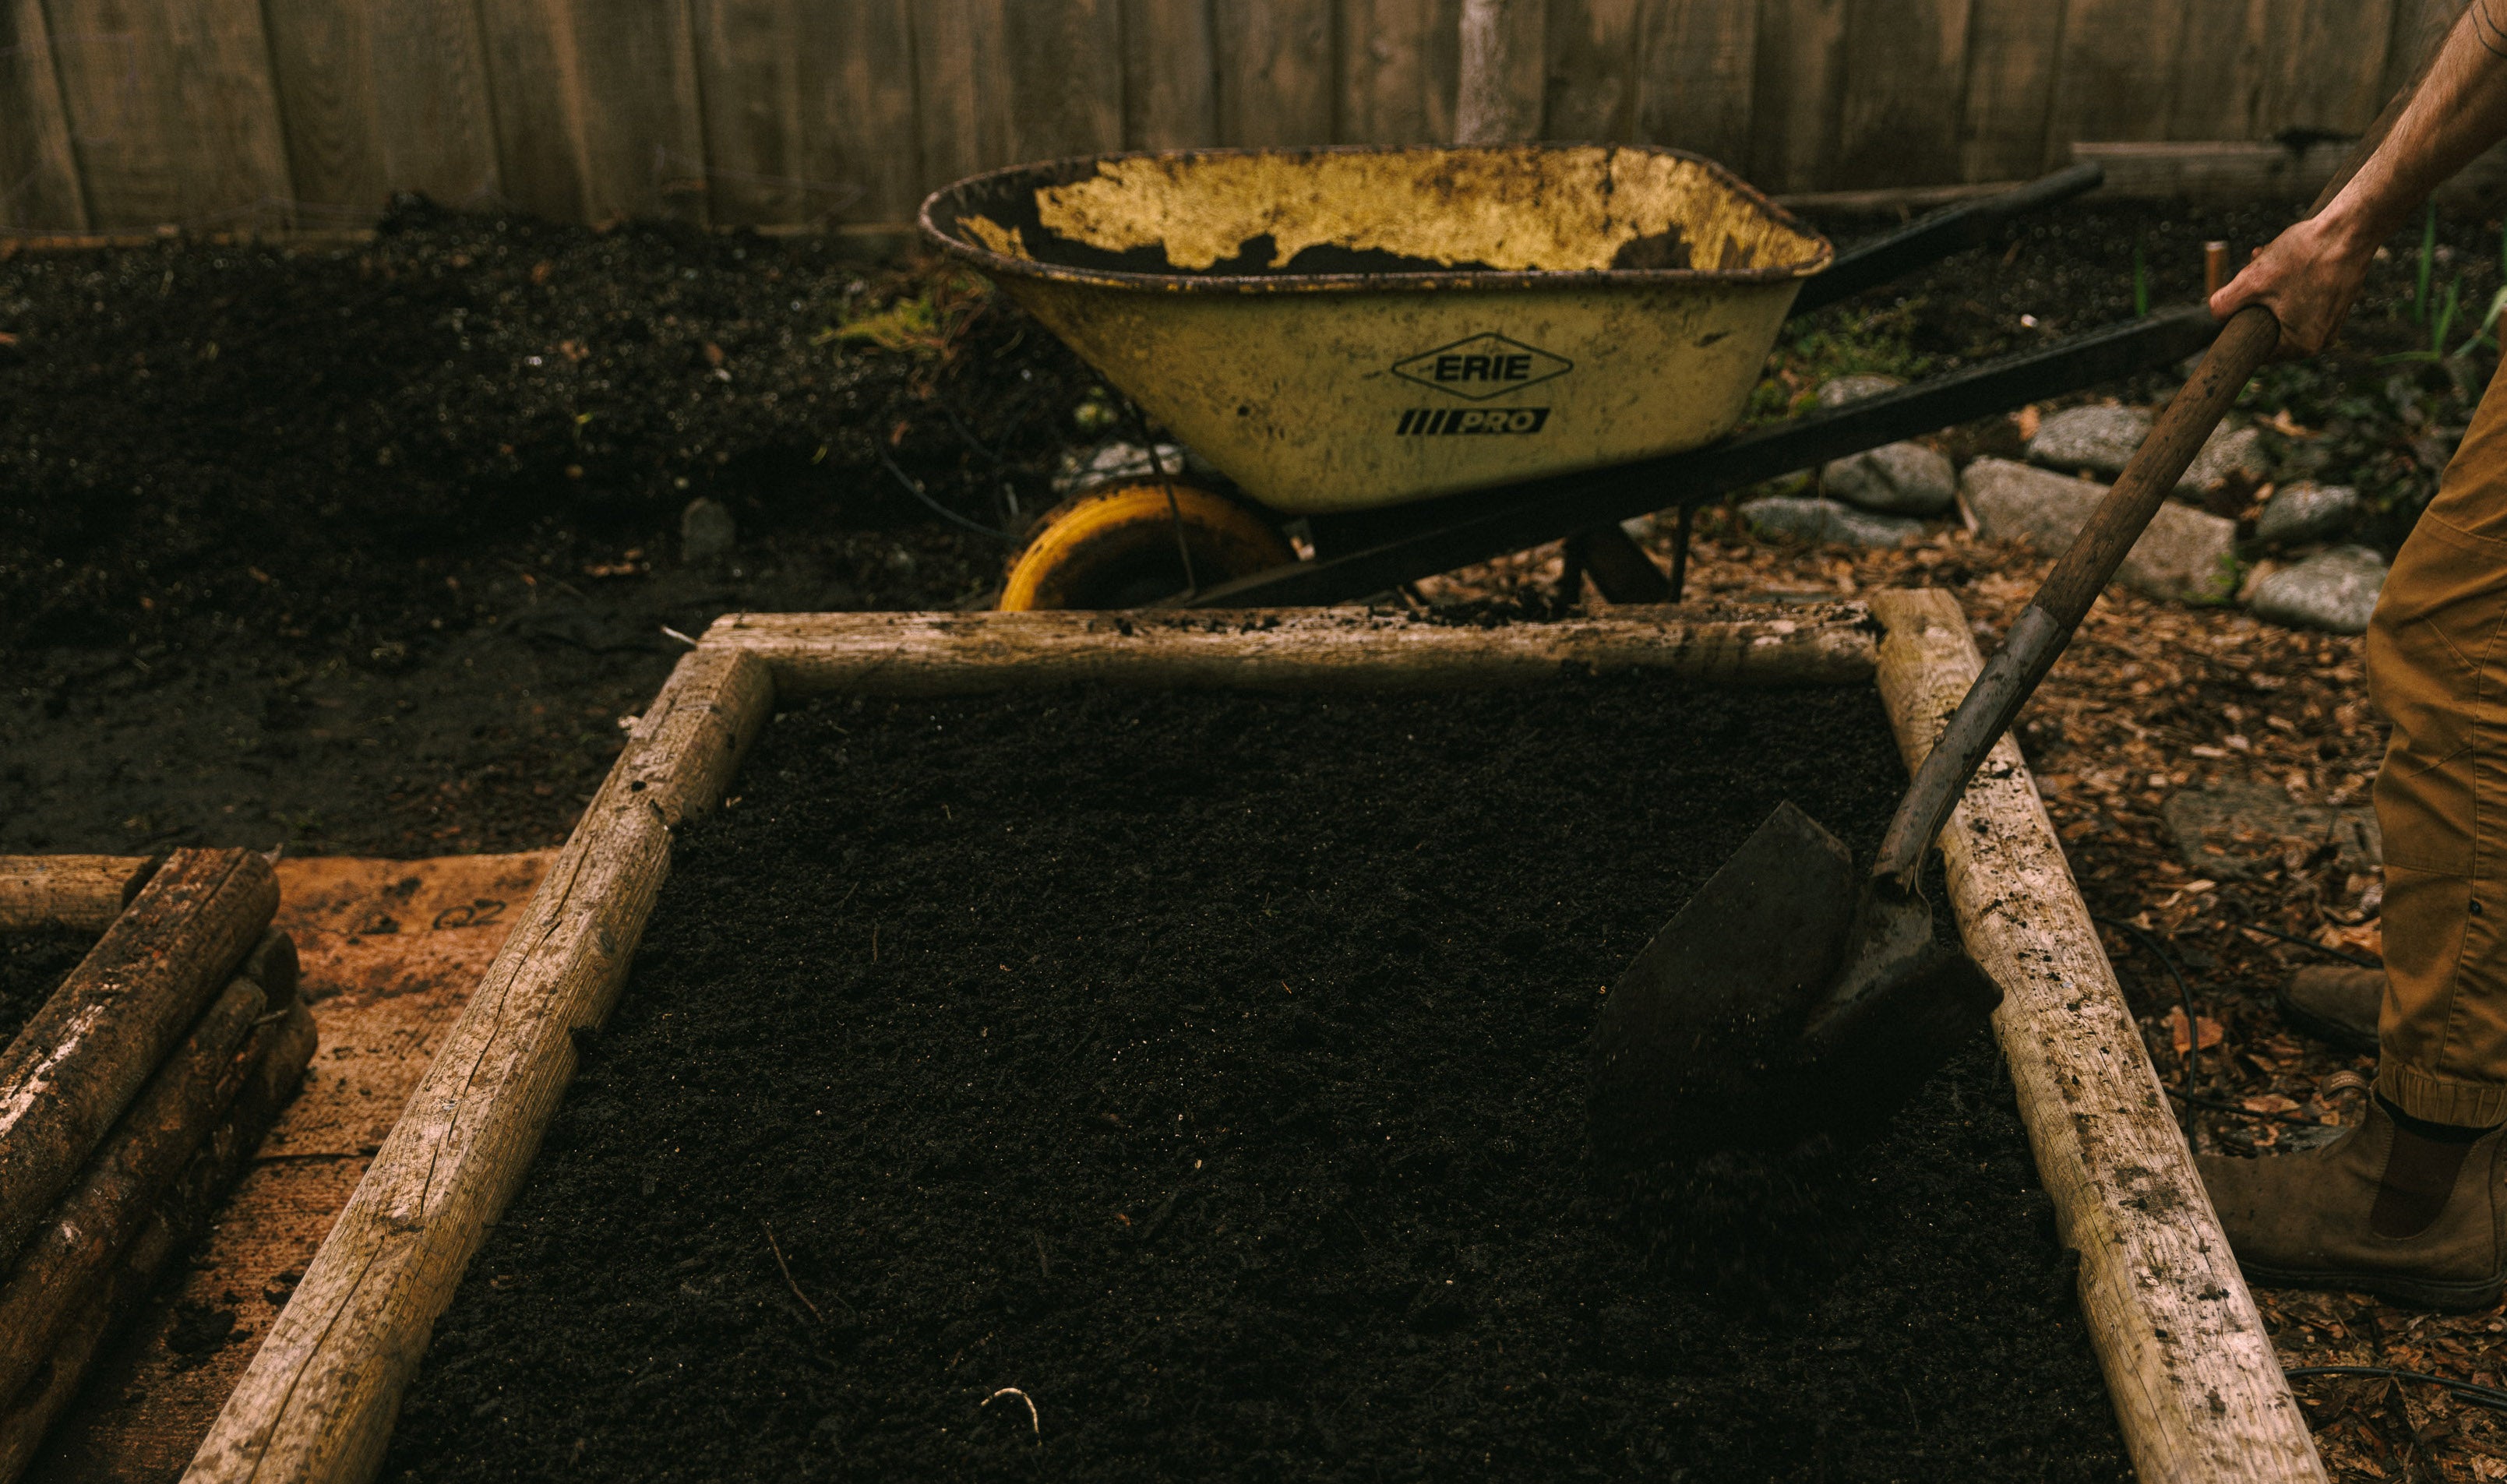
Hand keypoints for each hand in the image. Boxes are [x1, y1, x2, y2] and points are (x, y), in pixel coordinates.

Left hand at [2207, 213, 2375, 356]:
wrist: (2353, 228)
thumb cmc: (2305, 255)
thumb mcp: (2253, 280)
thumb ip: (2224, 304)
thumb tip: (2215, 315)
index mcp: (2302, 345)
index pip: (2258, 348)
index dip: (2239, 324)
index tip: (2234, 302)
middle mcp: (2321, 339)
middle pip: (2271, 325)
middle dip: (2255, 297)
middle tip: (2248, 269)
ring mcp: (2332, 322)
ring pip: (2285, 308)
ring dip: (2269, 285)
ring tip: (2263, 256)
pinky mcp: (2338, 303)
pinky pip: (2304, 299)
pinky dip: (2290, 281)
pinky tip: (2286, 258)